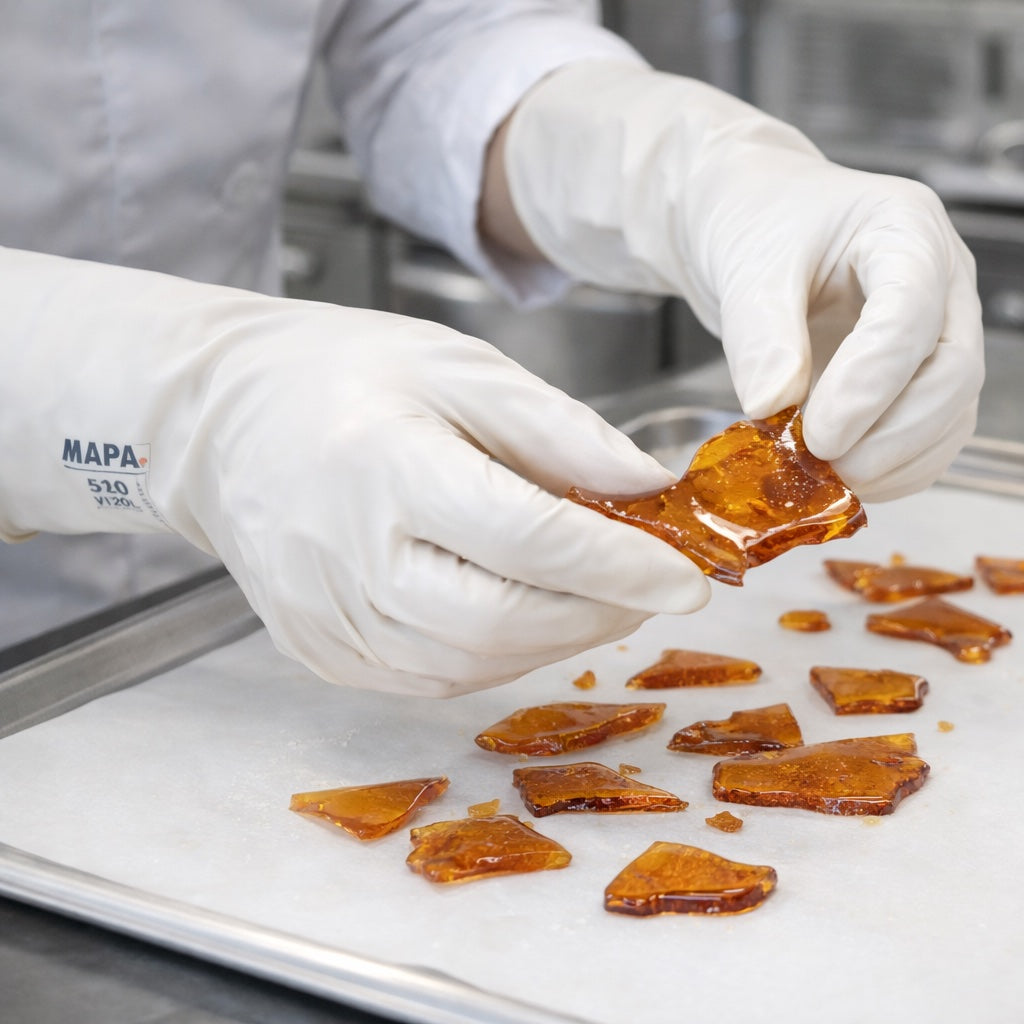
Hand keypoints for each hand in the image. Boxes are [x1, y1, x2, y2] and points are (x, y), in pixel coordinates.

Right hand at [0, 248, 709, 694]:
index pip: (526, 538)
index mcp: (382, 464)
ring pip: (472, 663)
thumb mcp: (461, 370)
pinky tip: (526, 614)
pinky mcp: (319, 651)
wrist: (220, 422)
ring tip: (597, 596)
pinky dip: (500, 655)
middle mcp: (345, 556)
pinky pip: (432, 677)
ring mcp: (324, 617)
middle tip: (654, 587)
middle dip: (601, 613)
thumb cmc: (341, 377)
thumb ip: (562, 434)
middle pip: (502, 620)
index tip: (691, 577)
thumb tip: (654, 491)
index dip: (621, 565)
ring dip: (556, 638)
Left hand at [503, 60, 983, 500]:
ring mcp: (937, 330)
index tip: (819, 435)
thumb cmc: (757, 226)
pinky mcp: (918, 375)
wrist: (755, 228)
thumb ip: (760, 333)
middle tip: (823, 467)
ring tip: (825, 479)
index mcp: (904, 230)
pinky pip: (929, 435)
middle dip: (891, 435)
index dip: (871, 385)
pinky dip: (892, 468)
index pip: (911, 314)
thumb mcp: (747, 266)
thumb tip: (770, 406)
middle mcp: (941, 280)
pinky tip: (841, 480)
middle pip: (953, 370)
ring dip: (895, 461)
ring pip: (951, 412)